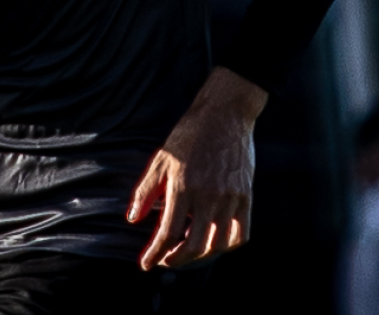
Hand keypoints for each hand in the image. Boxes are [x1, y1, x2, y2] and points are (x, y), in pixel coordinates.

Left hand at [126, 66, 266, 270]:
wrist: (224, 114)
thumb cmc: (188, 136)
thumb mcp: (160, 160)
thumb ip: (145, 192)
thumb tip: (133, 220)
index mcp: (182, 187)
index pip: (167, 233)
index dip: (155, 254)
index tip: (146, 264)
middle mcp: (207, 197)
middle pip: (193, 246)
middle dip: (176, 260)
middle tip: (165, 259)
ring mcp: (229, 198)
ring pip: (218, 245)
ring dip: (200, 256)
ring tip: (187, 252)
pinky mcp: (245, 196)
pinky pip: (241, 234)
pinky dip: (227, 245)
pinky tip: (214, 243)